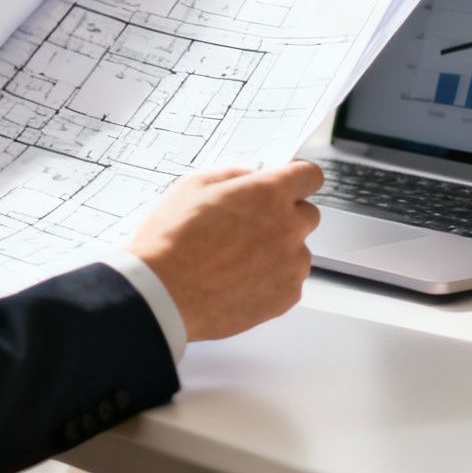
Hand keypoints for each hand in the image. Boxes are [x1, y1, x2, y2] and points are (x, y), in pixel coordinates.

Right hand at [127, 161, 323, 342]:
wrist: (162, 294)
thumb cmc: (171, 241)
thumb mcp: (193, 187)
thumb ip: (233, 175)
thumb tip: (252, 175)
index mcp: (268, 194)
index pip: (310, 175)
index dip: (296, 178)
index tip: (288, 185)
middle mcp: (288, 228)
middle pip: (308, 214)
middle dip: (285, 216)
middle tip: (251, 226)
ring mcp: (290, 265)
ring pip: (298, 251)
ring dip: (279, 250)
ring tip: (237, 259)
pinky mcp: (286, 297)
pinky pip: (289, 281)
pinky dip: (272, 279)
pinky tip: (239, 279)